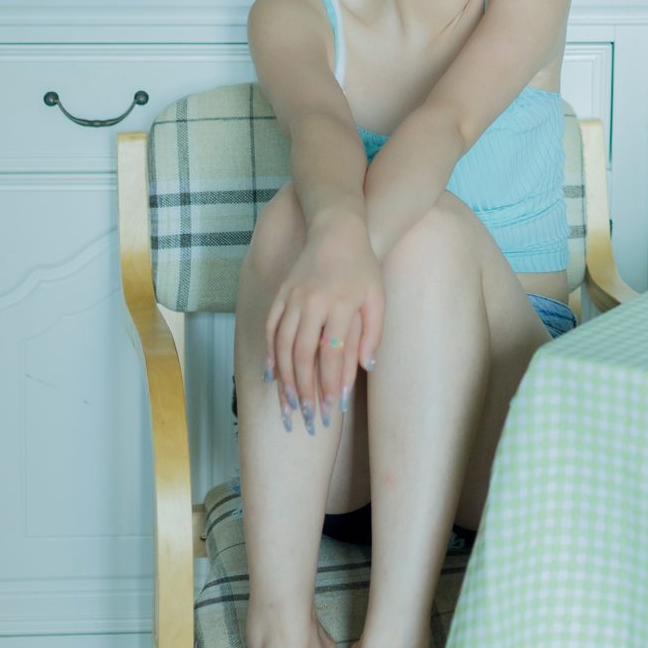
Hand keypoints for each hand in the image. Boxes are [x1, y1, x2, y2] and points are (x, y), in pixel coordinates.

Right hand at [264, 216, 383, 431]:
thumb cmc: (362, 266)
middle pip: (303, 356)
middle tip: (308, 418)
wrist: (336, 229)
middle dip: (305, 391)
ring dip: (285, 380)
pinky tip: (271, 376)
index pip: (333, 355)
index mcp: (341, 304)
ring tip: (289, 406)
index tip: (333, 410)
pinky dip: (269, 355)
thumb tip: (366, 368)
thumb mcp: (377, 296)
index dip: (332, 385)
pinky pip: (270, 330)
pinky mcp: (280, 294)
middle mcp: (313, 302)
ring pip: (282, 347)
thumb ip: (373, 333)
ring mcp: (293, 298)